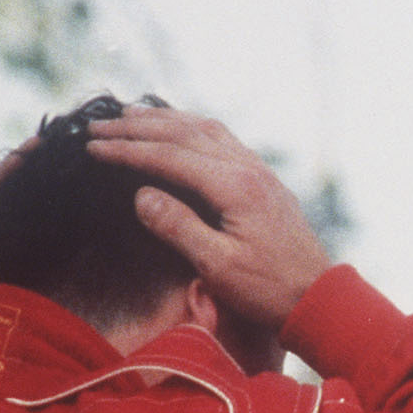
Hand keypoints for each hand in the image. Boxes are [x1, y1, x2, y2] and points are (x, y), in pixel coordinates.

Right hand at [86, 106, 330, 329]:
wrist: (317, 297)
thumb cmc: (268, 289)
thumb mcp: (218, 266)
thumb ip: (178, 227)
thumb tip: (142, 195)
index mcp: (235, 187)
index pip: (170, 157)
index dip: (129, 151)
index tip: (94, 148)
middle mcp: (248, 169)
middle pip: (185, 133)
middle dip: (138, 127)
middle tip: (100, 126)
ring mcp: (259, 171)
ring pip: (206, 129)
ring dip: (166, 119)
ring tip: (131, 115)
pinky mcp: (264, 180)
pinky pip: (223, 140)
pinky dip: (192, 129)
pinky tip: (180, 131)